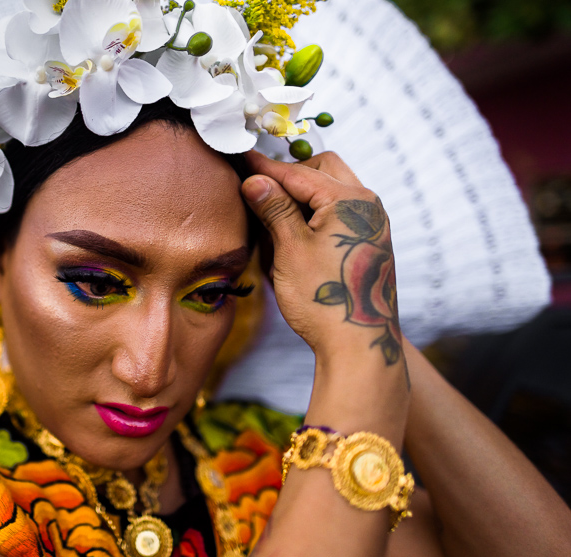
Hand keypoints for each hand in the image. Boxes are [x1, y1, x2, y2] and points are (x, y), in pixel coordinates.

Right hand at [241, 151, 402, 365]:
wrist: (359, 344)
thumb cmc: (324, 298)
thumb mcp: (290, 248)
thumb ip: (273, 209)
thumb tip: (254, 180)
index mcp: (350, 200)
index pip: (298, 173)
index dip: (265, 168)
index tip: (241, 158)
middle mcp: (367, 206)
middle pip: (323, 170)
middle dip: (290, 176)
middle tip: (259, 189)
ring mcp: (370, 225)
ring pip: (331, 192)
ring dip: (302, 196)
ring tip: (272, 218)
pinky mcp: (368, 244)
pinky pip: (338, 214)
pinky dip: (314, 215)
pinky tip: (293, 235)